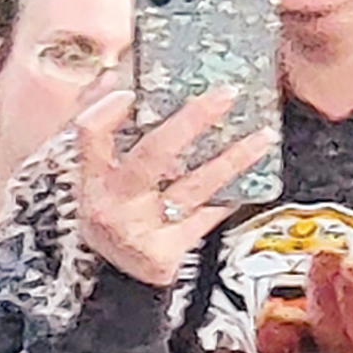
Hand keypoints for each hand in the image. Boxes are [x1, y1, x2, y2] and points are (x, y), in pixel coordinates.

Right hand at [72, 85, 274, 293]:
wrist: (117, 277)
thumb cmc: (112, 213)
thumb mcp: (96, 176)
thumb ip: (105, 129)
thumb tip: (115, 75)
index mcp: (91, 177)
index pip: (90, 133)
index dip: (109, 109)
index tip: (132, 90)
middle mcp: (113, 203)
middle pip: (153, 154)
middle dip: (192, 120)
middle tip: (225, 94)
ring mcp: (141, 230)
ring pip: (194, 187)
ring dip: (232, 159)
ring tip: (262, 137)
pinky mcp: (166, 253)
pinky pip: (206, 217)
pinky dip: (229, 195)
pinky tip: (253, 177)